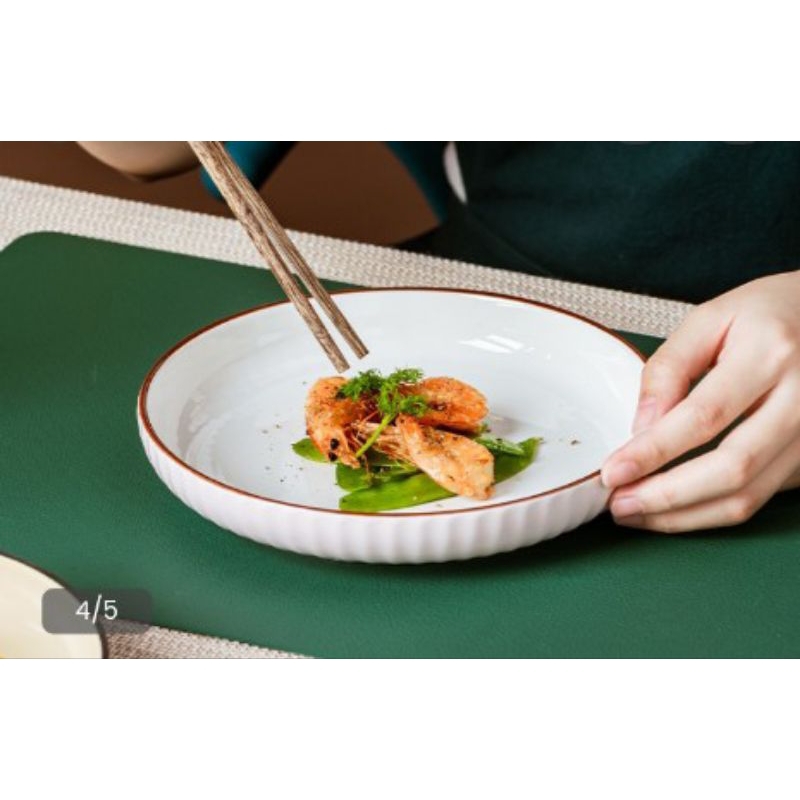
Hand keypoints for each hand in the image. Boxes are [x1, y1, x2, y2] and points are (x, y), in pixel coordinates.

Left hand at [602, 270, 799, 532]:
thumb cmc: (768, 313)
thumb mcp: (710, 319)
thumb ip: (669, 369)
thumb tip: (640, 429)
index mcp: (771, 354)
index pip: (704, 416)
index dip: (654, 451)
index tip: (613, 471)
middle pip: (732, 468)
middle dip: (667, 495)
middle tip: (618, 504)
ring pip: (750, 496)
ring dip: (686, 515)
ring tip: (636, 512)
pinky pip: (760, 497)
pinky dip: (712, 511)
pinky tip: (674, 508)